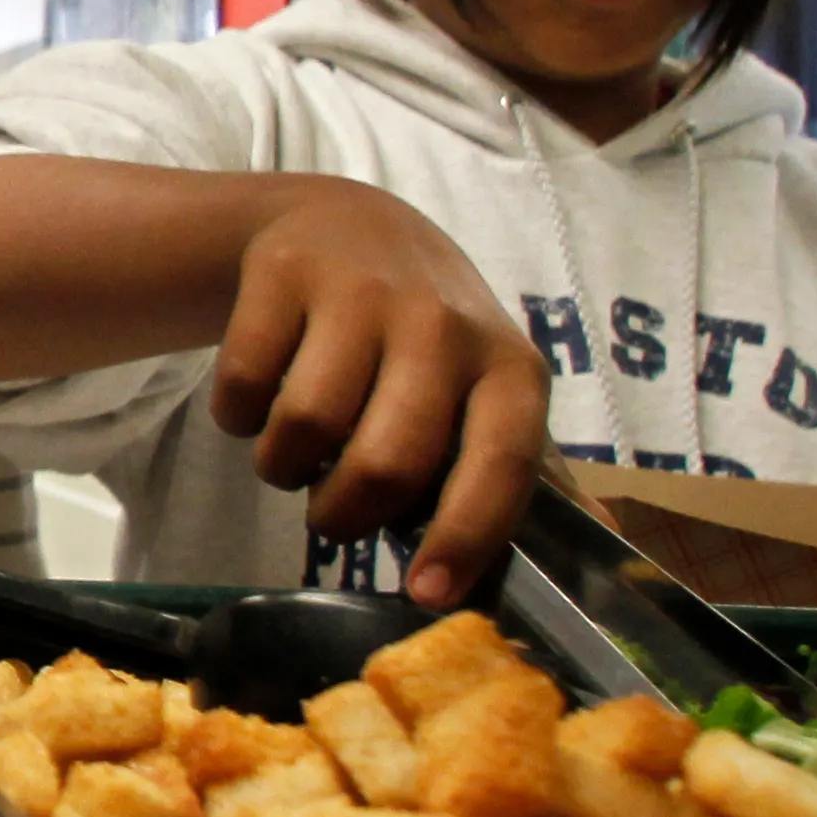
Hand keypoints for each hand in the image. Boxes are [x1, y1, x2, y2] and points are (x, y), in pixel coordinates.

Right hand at [207, 184, 553, 610]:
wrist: (348, 222)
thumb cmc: (426, 331)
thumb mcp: (487, 385)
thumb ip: (519, 466)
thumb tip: (580, 547)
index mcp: (507, 366)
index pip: (499, 463)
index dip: (464, 536)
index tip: (425, 593)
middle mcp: (441, 324)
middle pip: (384, 460)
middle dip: (344, 513)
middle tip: (333, 515)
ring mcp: (361, 292)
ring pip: (303, 425)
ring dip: (281, 465)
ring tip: (291, 454)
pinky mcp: (285, 271)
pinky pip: (243, 385)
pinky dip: (236, 417)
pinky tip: (256, 403)